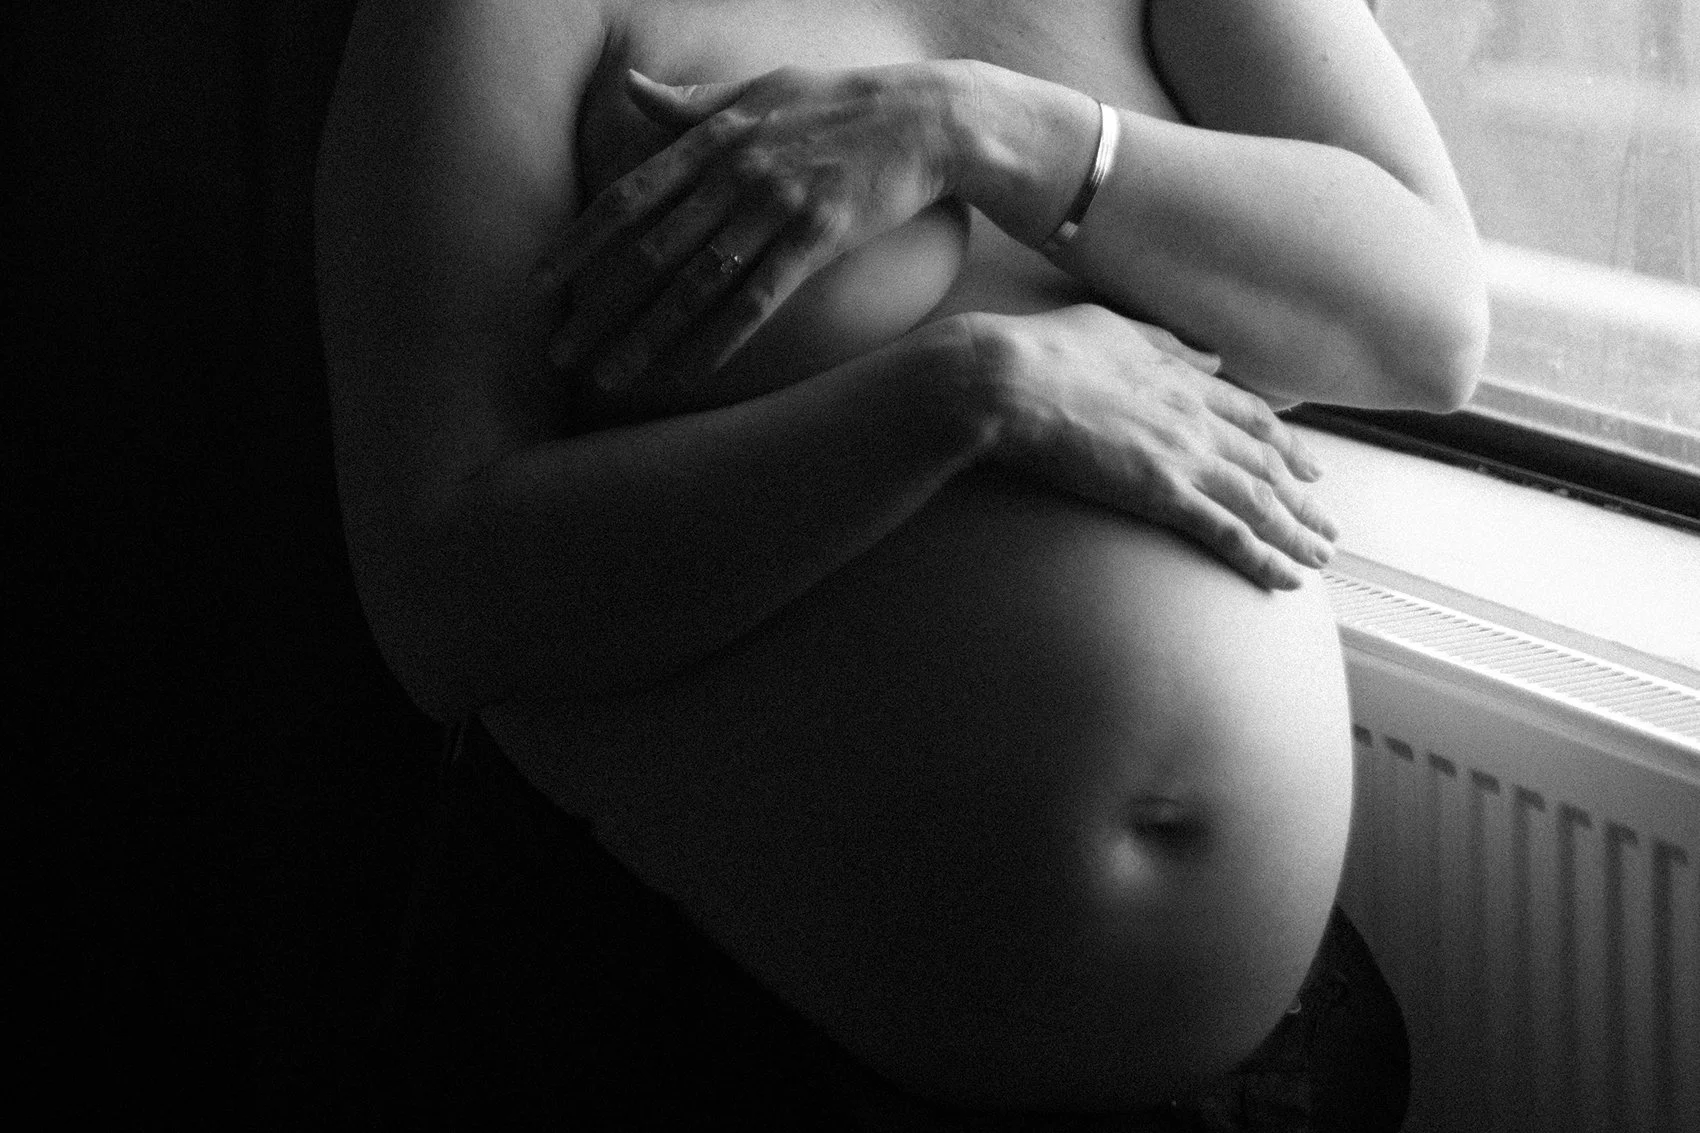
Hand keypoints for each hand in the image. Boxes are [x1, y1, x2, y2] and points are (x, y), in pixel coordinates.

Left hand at [542, 63, 968, 395]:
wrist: (927, 118)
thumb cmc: (840, 103)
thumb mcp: (759, 88)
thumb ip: (692, 102)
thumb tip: (629, 86)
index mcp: (712, 136)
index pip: (627, 197)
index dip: (577, 245)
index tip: (537, 285)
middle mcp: (734, 172)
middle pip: (648, 250)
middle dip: (597, 307)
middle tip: (557, 353)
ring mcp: (775, 205)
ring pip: (695, 283)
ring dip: (647, 335)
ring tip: (608, 377)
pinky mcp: (818, 237)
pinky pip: (759, 297)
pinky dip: (721, 337)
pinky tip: (688, 373)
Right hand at [968, 305, 1337, 589]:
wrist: (1011, 381)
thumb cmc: (1046, 351)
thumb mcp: (1116, 328)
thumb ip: (1167, 344)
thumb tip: (1208, 356)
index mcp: (1185, 379)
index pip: (1253, 417)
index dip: (1287, 446)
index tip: (1308, 467)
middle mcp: (1197, 419)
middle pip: (1268, 465)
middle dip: (1304, 501)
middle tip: (1327, 528)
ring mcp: (1183, 457)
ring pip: (1261, 502)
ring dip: (1296, 536)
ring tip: (1319, 561)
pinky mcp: (1161, 494)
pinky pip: (1227, 532)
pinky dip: (1262, 558)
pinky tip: (1284, 579)